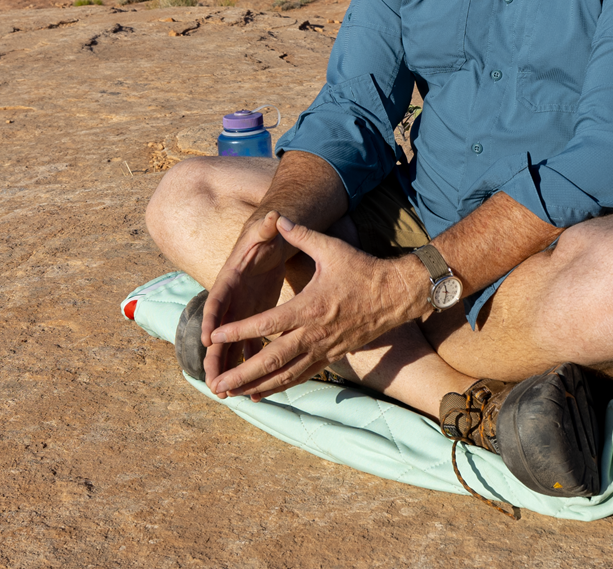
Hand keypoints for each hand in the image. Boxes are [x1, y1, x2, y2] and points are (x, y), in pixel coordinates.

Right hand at [201, 210, 293, 389]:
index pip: (217, 299)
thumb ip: (267, 226)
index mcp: (231, 279)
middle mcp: (231, 299)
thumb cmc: (266, 236)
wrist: (267, 243)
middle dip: (214, 356)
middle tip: (212, 380)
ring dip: (228, 367)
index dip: (210, 318)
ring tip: (224, 393)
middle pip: (218, 331)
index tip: (206, 338)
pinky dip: (247, 363)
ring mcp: (240, 312)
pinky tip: (250, 387)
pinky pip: (248, 346)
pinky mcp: (253, 319)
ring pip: (230, 345)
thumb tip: (272, 215)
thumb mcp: (265, 230)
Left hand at [208, 216, 423, 399]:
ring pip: (286, 374)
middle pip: (272, 359)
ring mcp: (324, 349)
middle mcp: (314, 334)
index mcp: (310, 307)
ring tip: (232, 394)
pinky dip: (280, 386)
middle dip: (242, 372)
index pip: (267, 323)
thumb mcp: (332, 248)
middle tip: (217, 384)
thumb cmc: (363, 270)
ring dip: (257, 385)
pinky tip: (260, 392)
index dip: (239, 330)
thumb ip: (302, 235)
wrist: (396, 295)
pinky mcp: (332, 356)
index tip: (215, 336)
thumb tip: (278, 218)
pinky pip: (302, 376)